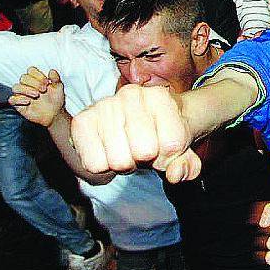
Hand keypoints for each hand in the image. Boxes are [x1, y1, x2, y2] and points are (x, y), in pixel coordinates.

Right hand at [9, 67, 65, 127]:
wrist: (55, 113)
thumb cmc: (55, 100)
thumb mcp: (58, 87)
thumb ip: (55, 78)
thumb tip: (52, 71)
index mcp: (36, 79)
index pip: (31, 70)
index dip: (38, 75)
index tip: (47, 82)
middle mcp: (27, 85)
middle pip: (23, 78)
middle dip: (34, 83)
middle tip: (44, 89)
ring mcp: (22, 95)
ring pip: (16, 87)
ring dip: (26, 90)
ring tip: (36, 95)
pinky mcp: (18, 104)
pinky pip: (12, 100)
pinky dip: (19, 99)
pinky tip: (29, 101)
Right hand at [71, 84, 200, 182]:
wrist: (137, 121)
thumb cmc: (161, 134)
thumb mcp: (182, 150)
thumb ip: (187, 165)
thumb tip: (175, 174)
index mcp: (160, 96)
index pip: (171, 143)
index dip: (169, 155)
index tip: (163, 146)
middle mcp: (131, 94)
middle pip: (144, 151)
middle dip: (146, 159)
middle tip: (142, 149)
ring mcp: (104, 105)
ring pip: (119, 160)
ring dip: (125, 163)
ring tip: (126, 149)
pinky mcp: (82, 121)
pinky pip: (94, 164)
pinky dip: (103, 166)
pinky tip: (108, 151)